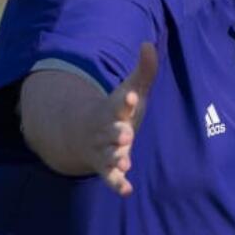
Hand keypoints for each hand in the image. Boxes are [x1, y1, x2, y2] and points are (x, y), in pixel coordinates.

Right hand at [95, 42, 157, 195]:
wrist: (86, 133)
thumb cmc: (116, 110)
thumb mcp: (131, 89)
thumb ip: (144, 70)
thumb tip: (148, 43)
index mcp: (113, 111)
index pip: (118, 105)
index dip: (124, 101)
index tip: (129, 95)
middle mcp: (107, 132)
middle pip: (110, 134)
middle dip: (117, 134)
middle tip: (126, 134)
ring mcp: (105, 151)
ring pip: (108, 157)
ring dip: (116, 160)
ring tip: (124, 163)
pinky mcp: (107, 168)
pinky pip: (110, 178)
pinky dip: (117, 184)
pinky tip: (127, 191)